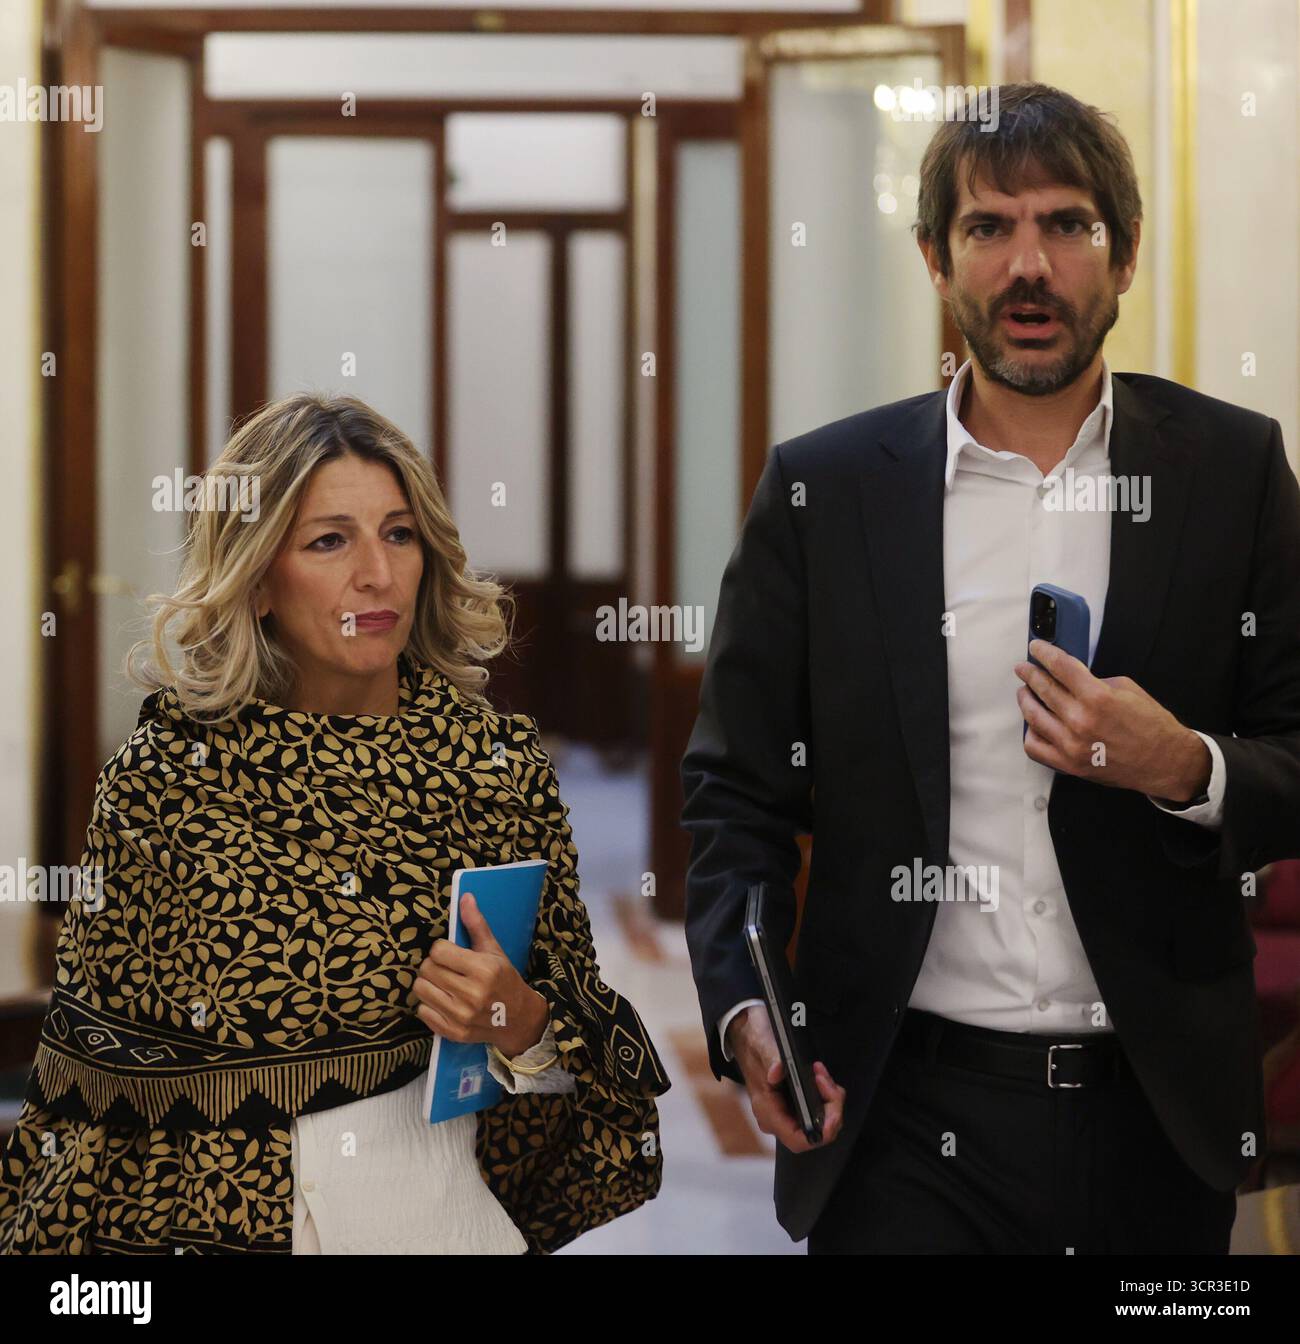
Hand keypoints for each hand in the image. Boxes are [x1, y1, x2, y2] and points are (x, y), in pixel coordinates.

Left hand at [412, 893, 548, 1056]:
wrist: (518, 1019)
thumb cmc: (504, 979)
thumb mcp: (494, 950)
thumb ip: (476, 924)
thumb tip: (465, 897)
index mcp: (483, 970)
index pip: (438, 950)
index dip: (442, 949)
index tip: (452, 953)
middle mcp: (472, 994)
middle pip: (427, 968)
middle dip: (434, 965)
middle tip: (447, 968)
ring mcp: (461, 1016)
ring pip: (420, 989)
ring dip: (428, 983)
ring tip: (443, 983)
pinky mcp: (453, 1033)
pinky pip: (422, 1011)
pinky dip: (429, 1004)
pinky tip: (444, 1001)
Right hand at [728, 1004, 844, 1152]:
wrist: (747, 1033)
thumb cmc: (753, 1042)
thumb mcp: (762, 1046)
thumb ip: (771, 1059)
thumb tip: (777, 1072)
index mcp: (767, 1111)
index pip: (797, 1140)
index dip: (819, 1133)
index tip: (832, 1116)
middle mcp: (777, 1117)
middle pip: (815, 1131)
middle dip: (830, 1108)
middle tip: (825, 1080)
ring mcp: (786, 1111)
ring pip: (821, 1119)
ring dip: (829, 1099)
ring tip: (821, 1073)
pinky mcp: (794, 1102)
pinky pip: (818, 1108)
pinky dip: (825, 1094)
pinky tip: (820, 1076)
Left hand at [1015, 639, 1211, 800]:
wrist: (1165, 762)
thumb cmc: (1151, 725)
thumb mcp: (1127, 689)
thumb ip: (1095, 681)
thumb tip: (1069, 677)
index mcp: (1098, 697)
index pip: (1060, 667)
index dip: (1044, 653)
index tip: (1035, 647)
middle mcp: (1081, 721)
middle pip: (1043, 689)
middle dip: (1030, 674)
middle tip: (1023, 668)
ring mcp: (1072, 745)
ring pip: (1033, 717)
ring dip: (1026, 700)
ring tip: (1025, 691)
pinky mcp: (1069, 764)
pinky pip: (1035, 747)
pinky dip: (1031, 733)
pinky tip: (1034, 724)